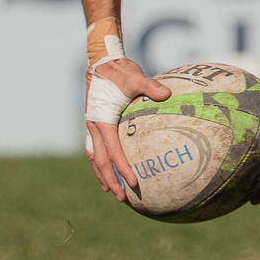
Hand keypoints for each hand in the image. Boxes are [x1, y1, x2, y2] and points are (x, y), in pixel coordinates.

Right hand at [83, 58, 170, 201]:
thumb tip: (167, 94)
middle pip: (100, 161)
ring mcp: (92, 126)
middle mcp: (94, 126)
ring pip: (94, 157)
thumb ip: (150, 86)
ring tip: (112, 191)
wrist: (101, 61)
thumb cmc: (119, 70)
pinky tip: (108, 170)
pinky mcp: (95, 124)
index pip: (113, 151)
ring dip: (103, 175)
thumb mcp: (134, 76)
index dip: (123, 168)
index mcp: (102, 120)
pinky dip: (100, 163)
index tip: (134, 182)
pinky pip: (95, 149)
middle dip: (111, 180)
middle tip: (123, 198)